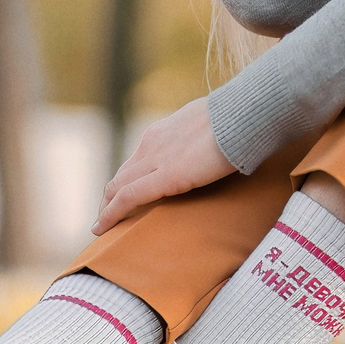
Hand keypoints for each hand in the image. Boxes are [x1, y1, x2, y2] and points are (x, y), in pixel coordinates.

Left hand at [95, 98, 235, 232]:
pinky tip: (103, 228)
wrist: (243, 115)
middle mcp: (152, 144)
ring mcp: (155, 159)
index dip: (126, 180)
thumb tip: (211, 143)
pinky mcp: (166, 177)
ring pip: (118, 186)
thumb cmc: (236, 119)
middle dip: (110, 198)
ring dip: (107, 207)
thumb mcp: (209, 124)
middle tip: (106, 217)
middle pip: (121, 175)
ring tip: (102, 226)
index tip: (121, 196)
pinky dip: (112, 213)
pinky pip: (128, 197)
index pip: (136, 161)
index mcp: (162, 132)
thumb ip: (200, 136)